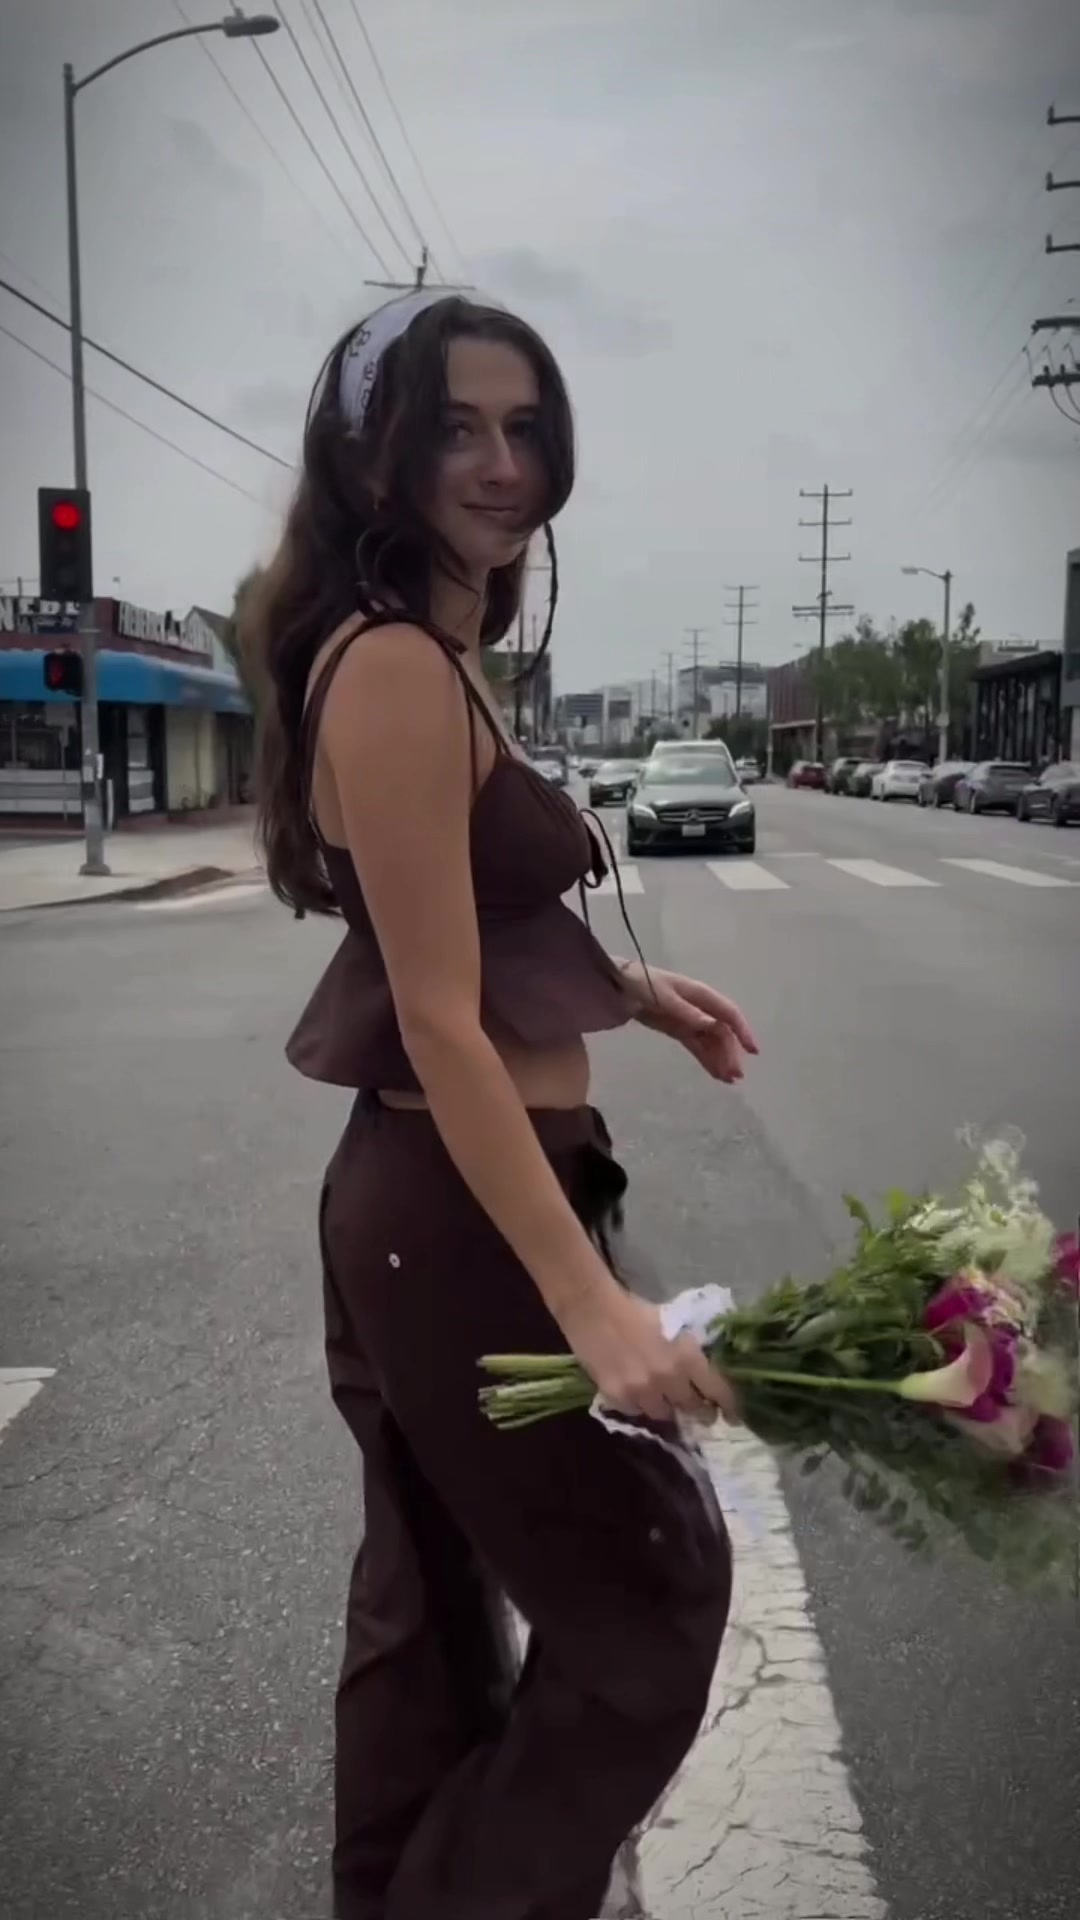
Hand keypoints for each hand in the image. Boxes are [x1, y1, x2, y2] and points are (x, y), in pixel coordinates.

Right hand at [561, 1284, 740, 1425]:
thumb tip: (710, 1373)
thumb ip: (692, 1352)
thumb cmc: (635, 1310)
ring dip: (667, 1407)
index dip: (730, 1406)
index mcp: (687, 1356)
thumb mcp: (675, 1325)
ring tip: (663, 1395)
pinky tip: (636, 1389)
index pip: (718, 1391)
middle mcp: (668, 1379)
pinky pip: (636, 1412)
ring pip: (664, 1414)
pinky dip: (640, 1404)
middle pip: (693, 1409)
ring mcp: (641, 1391)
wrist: (592, 1307)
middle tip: (700, 1410)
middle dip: (699, 1411)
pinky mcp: (617, 1396)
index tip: (734, 1416)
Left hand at [620, 964, 758, 1081]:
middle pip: (721, 1033)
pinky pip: (697, 1047)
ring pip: (711, 1042)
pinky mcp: (679, 1030)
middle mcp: (700, 1008)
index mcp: (700, 995)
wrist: (619, 984)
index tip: (752, 1051)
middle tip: (736, 1076)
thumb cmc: (642, 984)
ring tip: (728, 1080)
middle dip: (730, 1053)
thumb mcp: (664, 997)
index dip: (742, 1032)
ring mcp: (690, 1020)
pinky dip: (707, 1060)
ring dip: (721, 1060)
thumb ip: (688, 1012)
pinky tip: (716, 1074)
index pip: (728, 1014)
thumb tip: (714, 1025)